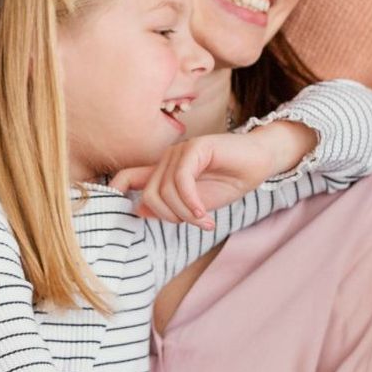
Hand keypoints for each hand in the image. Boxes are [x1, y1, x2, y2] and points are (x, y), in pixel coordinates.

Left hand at [113, 121, 314, 226]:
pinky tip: (203, 212)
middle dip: (170, 217)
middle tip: (195, 223)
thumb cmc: (230, 180)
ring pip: (165, 191)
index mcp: (164, 171)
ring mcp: (180, 151)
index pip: (127, 177)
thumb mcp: (196, 202)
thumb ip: (170, 205)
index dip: (114, 191)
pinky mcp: (195, 147)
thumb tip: (139, 209)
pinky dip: (191, 202)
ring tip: (205, 219)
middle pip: (150, 195)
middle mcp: (167, 158)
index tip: (112, 208)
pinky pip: (182, 181)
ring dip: (186, 213)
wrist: (260, 163)